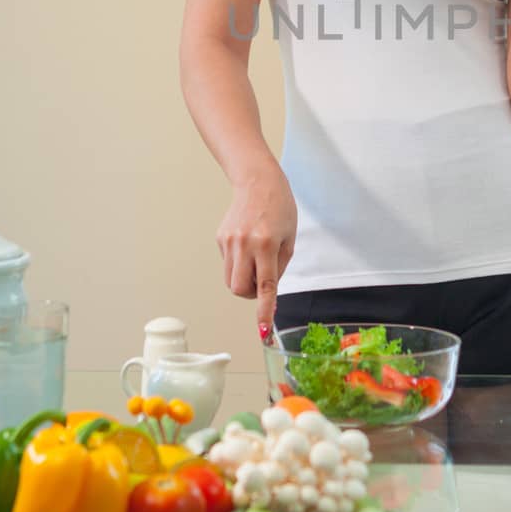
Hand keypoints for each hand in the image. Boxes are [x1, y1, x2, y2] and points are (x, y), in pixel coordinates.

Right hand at [215, 162, 296, 334]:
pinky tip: (248, 245)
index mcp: (266, 244)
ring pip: (230, 280)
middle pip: (239, 289)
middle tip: (261, 282)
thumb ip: (280, 266)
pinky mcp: (220, 238)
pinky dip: (239, 264)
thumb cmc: (280, 207)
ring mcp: (229, 241)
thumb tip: (268, 290)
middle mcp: (245, 244)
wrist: (258, 181)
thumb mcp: (290, 237)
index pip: (265, 286)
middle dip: (250, 295)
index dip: (264, 311)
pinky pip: (228, 264)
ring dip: (244, 280)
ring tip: (256, 262)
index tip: (263, 330)